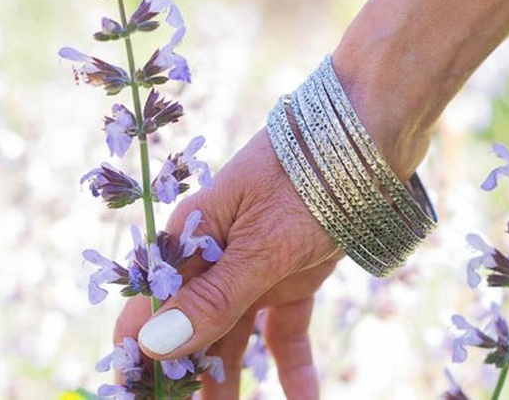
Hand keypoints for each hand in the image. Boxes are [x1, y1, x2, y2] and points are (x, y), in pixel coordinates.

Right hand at [114, 127, 343, 397]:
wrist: (371, 134)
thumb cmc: (308, 176)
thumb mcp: (262, 243)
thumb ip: (213, 296)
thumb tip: (153, 346)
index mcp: (191, 238)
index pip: (147, 306)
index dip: (137, 353)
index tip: (137, 395)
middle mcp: (216, 255)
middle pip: (189, 327)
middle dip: (183, 373)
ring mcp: (256, 265)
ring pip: (233, 335)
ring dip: (229, 379)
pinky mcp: (294, 273)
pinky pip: (286, 328)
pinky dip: (292, 365)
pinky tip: (303, 399)